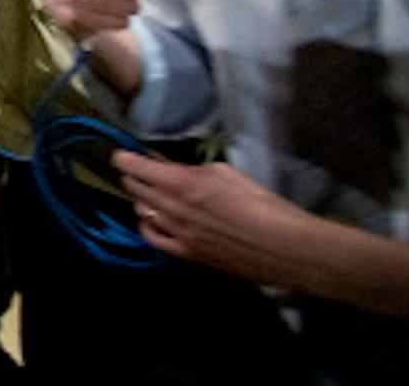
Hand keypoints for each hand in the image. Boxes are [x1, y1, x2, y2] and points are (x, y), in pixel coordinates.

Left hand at [115, 154, 318, 285]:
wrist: (286, 248)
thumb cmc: (262, 205)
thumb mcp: (226, 174)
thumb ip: (192, 169)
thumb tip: (170, 166)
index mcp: (182, 183)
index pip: (135, 167)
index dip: (124, 158)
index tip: (122, 154)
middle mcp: (172, 209)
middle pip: (134, 187)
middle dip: (133, 175)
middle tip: (139, 169)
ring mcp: (177, 234)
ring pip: (141, 210)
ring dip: (142, 198)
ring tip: (151, 192)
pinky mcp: (187, 254)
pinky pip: (152, 238)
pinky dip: (148, 225)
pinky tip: (153, 220)